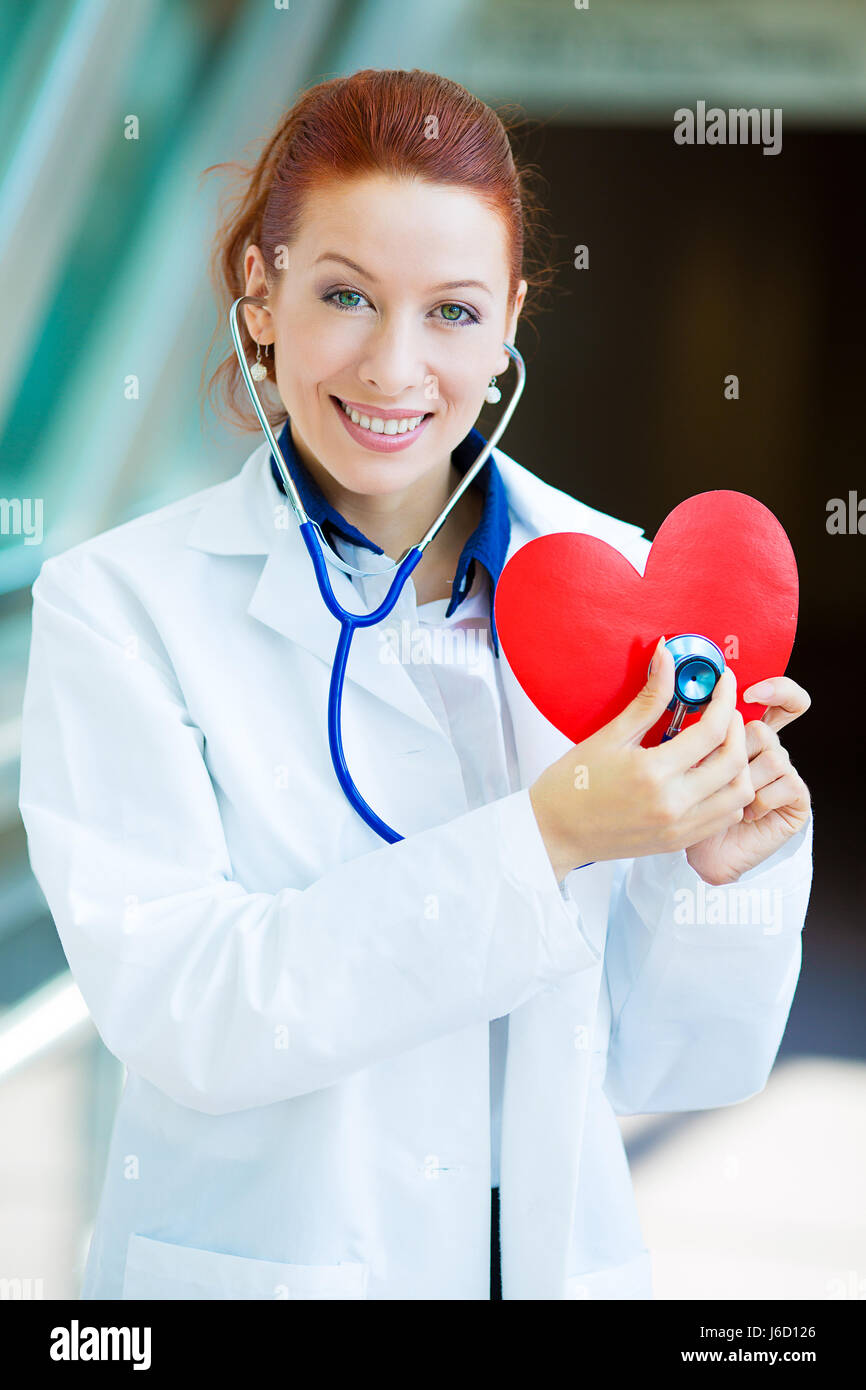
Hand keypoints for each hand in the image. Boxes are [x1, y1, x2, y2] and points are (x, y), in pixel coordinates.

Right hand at [529, 637, 754, 880]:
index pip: (711, 731)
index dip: (725, 699)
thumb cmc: (573, 784)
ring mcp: (679, 828)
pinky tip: (711, 774)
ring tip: (722, 744)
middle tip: (725, 710)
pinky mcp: (678, 842)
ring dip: (740, 765)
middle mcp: (673, 804)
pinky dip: (729, 792)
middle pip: (734, 762)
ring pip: (739, 794)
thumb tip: (667, 658)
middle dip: (738, 729)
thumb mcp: (609, 736)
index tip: (724, 681)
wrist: (554, 833)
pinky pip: (725, 817)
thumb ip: (648, 699)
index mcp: (652, 773)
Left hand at [685, 676, 811, 885]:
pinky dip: (764, 797)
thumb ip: (683, 723)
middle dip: (738, 743)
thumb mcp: (675, 761)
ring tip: (723, 796)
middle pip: (763, 729)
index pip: (777, 701)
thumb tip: (667, 666)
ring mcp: (782, 777)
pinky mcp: (795, 802)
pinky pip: (787, 784)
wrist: (703, 854)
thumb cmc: (686, 808)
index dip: (776, 690)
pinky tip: (746, 813)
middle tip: (708, 765)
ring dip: (747, 774)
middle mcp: (766, 752)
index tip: (750, 692)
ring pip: (774, 755)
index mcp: (743, 737)